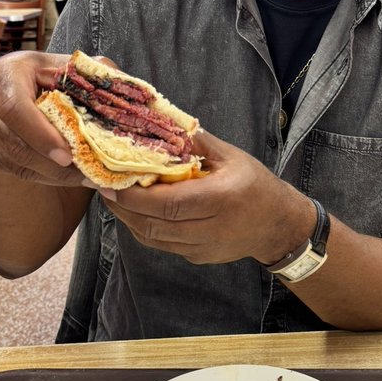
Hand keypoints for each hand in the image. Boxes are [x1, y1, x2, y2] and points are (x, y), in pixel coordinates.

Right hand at [0, 51, 82, 184]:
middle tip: (87, 173)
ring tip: (87, 177)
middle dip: (53, 162)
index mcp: (4, 72)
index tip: (68, 155)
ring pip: (16, 162)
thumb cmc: (44, 79)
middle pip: (15, 142)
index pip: (15, 108)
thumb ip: (89, 71)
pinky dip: (46, 177)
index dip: (41, 135)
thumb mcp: (63, 69)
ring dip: (54, 173)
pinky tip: (69, 177)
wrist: (9, 97)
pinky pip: (15, 171)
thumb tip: (117, 78)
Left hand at [101, 130, 313, 265]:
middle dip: (123, 207)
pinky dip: (144, 228)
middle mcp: (210, 228)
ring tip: (115, 198)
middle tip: (103, 187)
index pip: (166, 204)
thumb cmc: (256, 185)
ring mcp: (203, 248)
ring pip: (153, 239)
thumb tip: (163, 123)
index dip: (134, 196)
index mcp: (220, 199)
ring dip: (129, 219)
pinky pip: (162, 245)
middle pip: (153, 225)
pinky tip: (137, 211)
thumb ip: (196, 142)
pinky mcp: (198, 257)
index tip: (111, 182)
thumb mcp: (231, 156)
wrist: (278, 226)